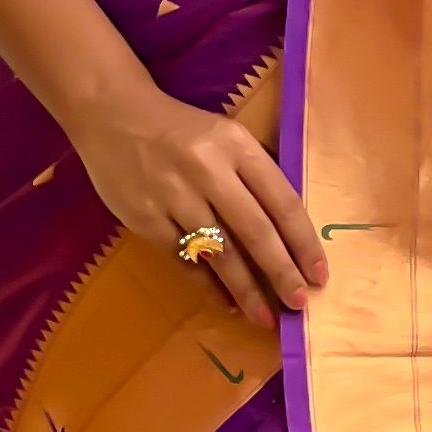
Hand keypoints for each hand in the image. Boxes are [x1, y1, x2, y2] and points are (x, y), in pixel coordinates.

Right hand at [65, 74, 327, 325]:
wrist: (111, 115)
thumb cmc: (180, 129)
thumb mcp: (226, 136)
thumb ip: (256, 173)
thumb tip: (291, 231)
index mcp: (236, 145)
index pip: (282, 201)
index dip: (303, 242)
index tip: (319, 273)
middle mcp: (208, 170)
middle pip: (255, 231)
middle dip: (282, 273)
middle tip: (300, 304)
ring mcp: (174, 196)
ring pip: (220, 252)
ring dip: (246, 290)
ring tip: (265, 317)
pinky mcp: (146, 217)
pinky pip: (185, 259)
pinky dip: (207, 285)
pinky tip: (225, 301)